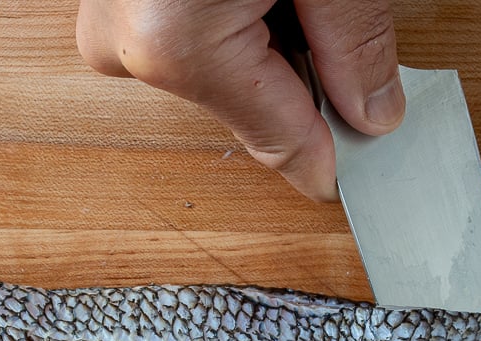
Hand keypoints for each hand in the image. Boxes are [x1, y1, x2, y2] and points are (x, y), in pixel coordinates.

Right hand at [77, 0, 403, 200]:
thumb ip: (353, 38)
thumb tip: (373, 112)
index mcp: (176, 42)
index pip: (280, 138)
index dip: (334, 155)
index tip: (364, 183)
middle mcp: (125, 41)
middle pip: (249, 101)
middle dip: (300, 69)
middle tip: (327, 12)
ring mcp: (106, 17)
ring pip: (216, 67)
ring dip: (259, 37)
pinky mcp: (107, 0)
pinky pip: (180, 34)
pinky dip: (224, 17)